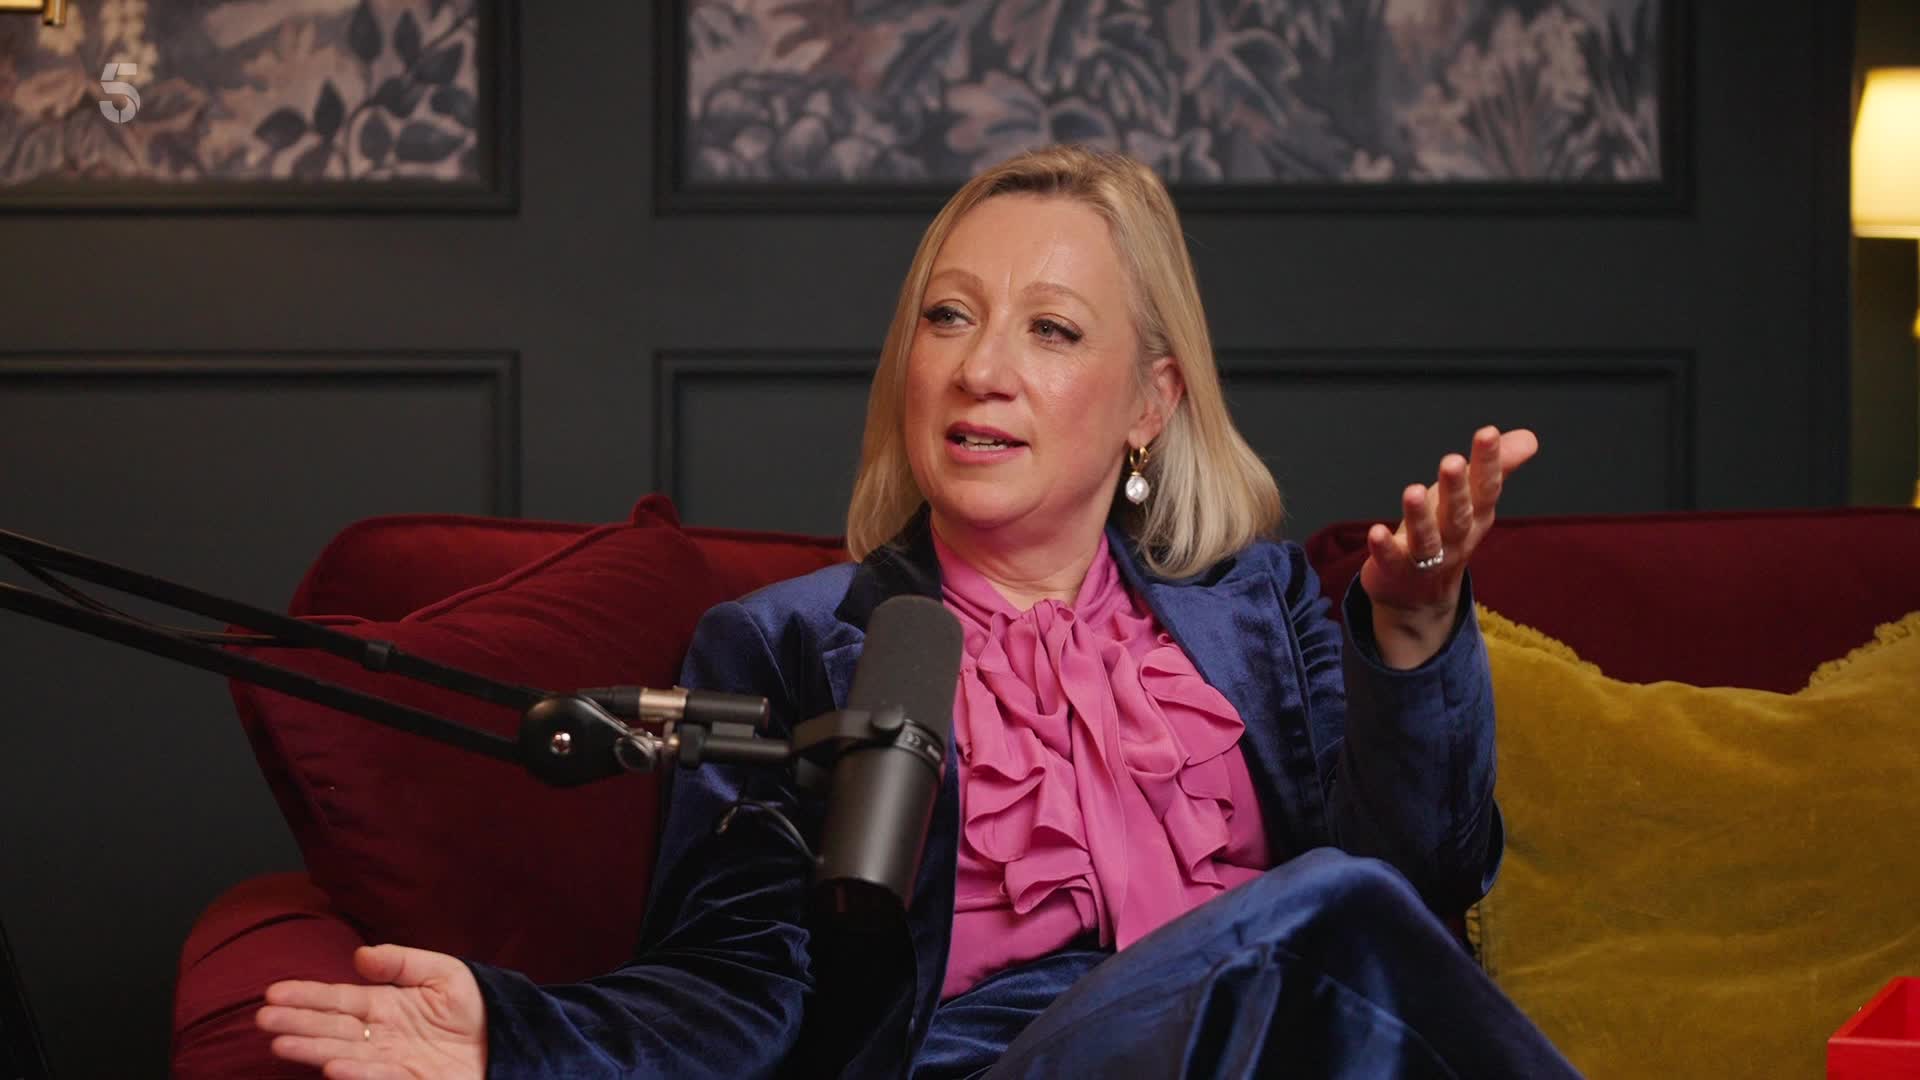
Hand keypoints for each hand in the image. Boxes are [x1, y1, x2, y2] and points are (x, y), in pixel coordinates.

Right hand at [256, 943, 486, 1079]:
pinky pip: (379, 1077)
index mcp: (384, 1005)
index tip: (273, 993)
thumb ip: (402, 962)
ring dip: (312, 1050)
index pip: (338, 999)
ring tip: (281, 1044)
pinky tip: (331, 1066)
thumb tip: (359, 955)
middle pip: (331, 1028)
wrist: (507, 1040)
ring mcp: (392, 1061)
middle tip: (262, 1020)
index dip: (307, 996)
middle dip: (296, 1024)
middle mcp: (380, 1035)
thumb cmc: (473, 1007)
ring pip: (344, 1054)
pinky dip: (355, 1073)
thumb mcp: (443, 973)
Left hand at [1359, 427, 1537, 663]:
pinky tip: (1375, 531)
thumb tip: (1530, 437)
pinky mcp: (1395, 571)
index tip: (1487, 433)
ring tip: (1413, 492)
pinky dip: (1384, 547)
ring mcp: (1426, 559)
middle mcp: (1454, 538)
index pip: (1486, 489)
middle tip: (1452, 461)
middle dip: (1456, 488)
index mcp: (1475, 517)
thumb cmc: (1446, 535)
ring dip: (1420, 517)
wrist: (1421, 599)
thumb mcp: (1472, 501)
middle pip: (1458, 514)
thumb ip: (1497, 468)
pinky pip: (1391, 559)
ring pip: (1426, 539)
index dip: (1489, 462)